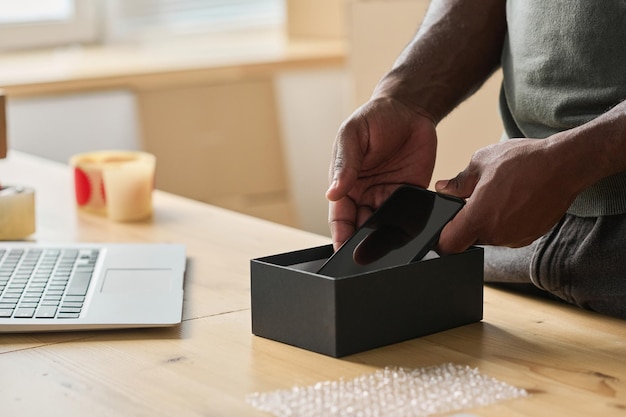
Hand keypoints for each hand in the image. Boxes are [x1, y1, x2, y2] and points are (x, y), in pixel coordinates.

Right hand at [326, 97, 437, 248]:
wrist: (409, 108)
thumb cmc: (374, 118)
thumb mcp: (352, 136)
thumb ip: (345, 164)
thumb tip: (332, 192)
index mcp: (345, 183)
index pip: (339, 217)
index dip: (340, 235)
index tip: (342, 251)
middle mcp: (365, 194)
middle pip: (361, 227)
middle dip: (363, 243)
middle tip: (367, 257)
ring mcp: (388, 196)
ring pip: (385, 226)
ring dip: (386, 238)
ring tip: (389, 250)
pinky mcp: (411, 194)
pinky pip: (409, 215)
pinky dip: (409, 226)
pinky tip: (411, 233)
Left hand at [435, 138, 578, 252]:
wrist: (564, 165)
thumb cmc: (522, 161)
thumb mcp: (480, 163)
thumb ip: (457, 182)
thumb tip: (443, 188)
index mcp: (478, 219)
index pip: (448, 245)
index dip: (442, 238)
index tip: (445, 226)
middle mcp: (496, 235)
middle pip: (469, 239)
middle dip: (468, 223)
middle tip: (476, 199)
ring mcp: (515, 238)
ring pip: (490, 236)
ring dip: (489, 222)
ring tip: (500, 196)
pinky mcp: (530, 236)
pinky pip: (509, 234)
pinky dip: (507, 222)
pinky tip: (515, 201)